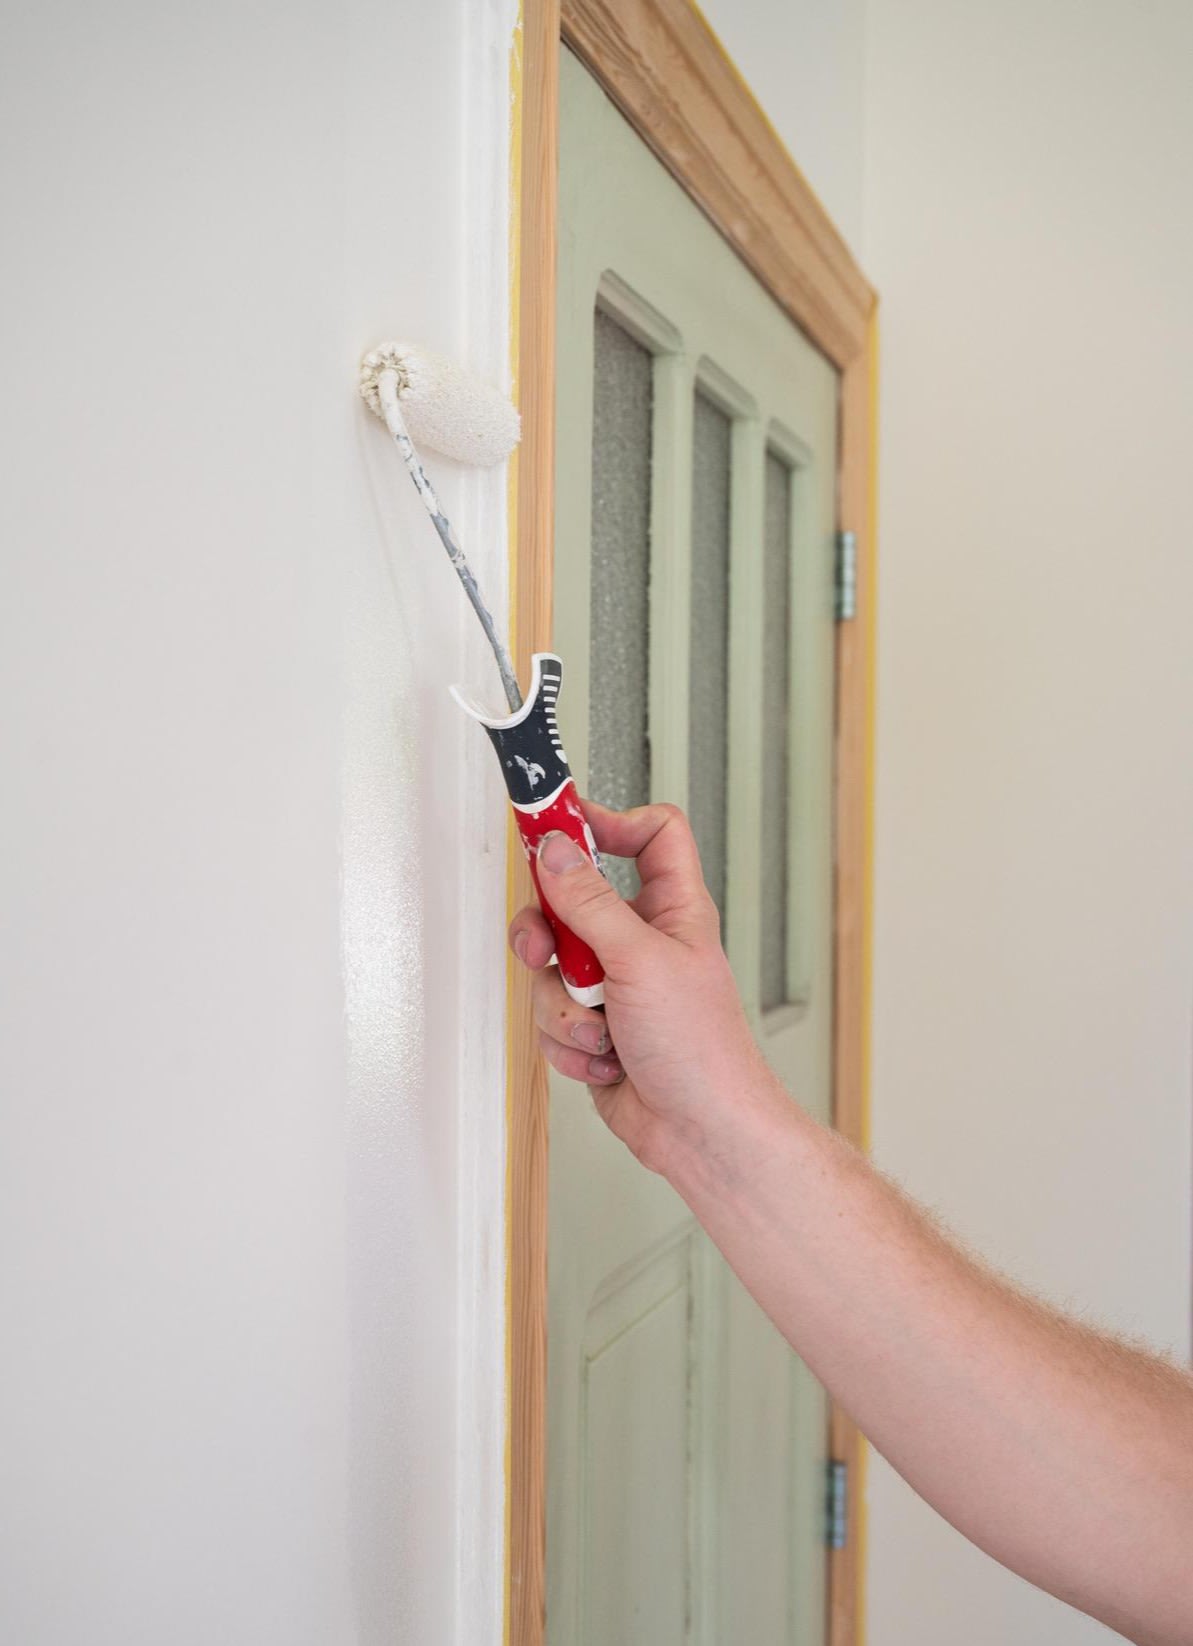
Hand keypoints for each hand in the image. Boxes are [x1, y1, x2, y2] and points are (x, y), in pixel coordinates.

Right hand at [508, 799, 770, 1175]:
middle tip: (547, 949)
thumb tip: (555, 851)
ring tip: (601, 1030)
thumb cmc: (703, 1051)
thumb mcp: (640, 960)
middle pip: (570, 900)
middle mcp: (641, 940)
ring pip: (552, 968)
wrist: (701, 1133)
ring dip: (565, 1007)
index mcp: (671, 908)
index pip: (649, 834)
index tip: (558, 825)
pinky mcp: (593, 1027)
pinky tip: (607, 1060)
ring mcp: (615, 985)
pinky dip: (570, 1044)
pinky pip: (552, 1017)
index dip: (606, 820)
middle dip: (550, 934)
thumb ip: (589, 902)